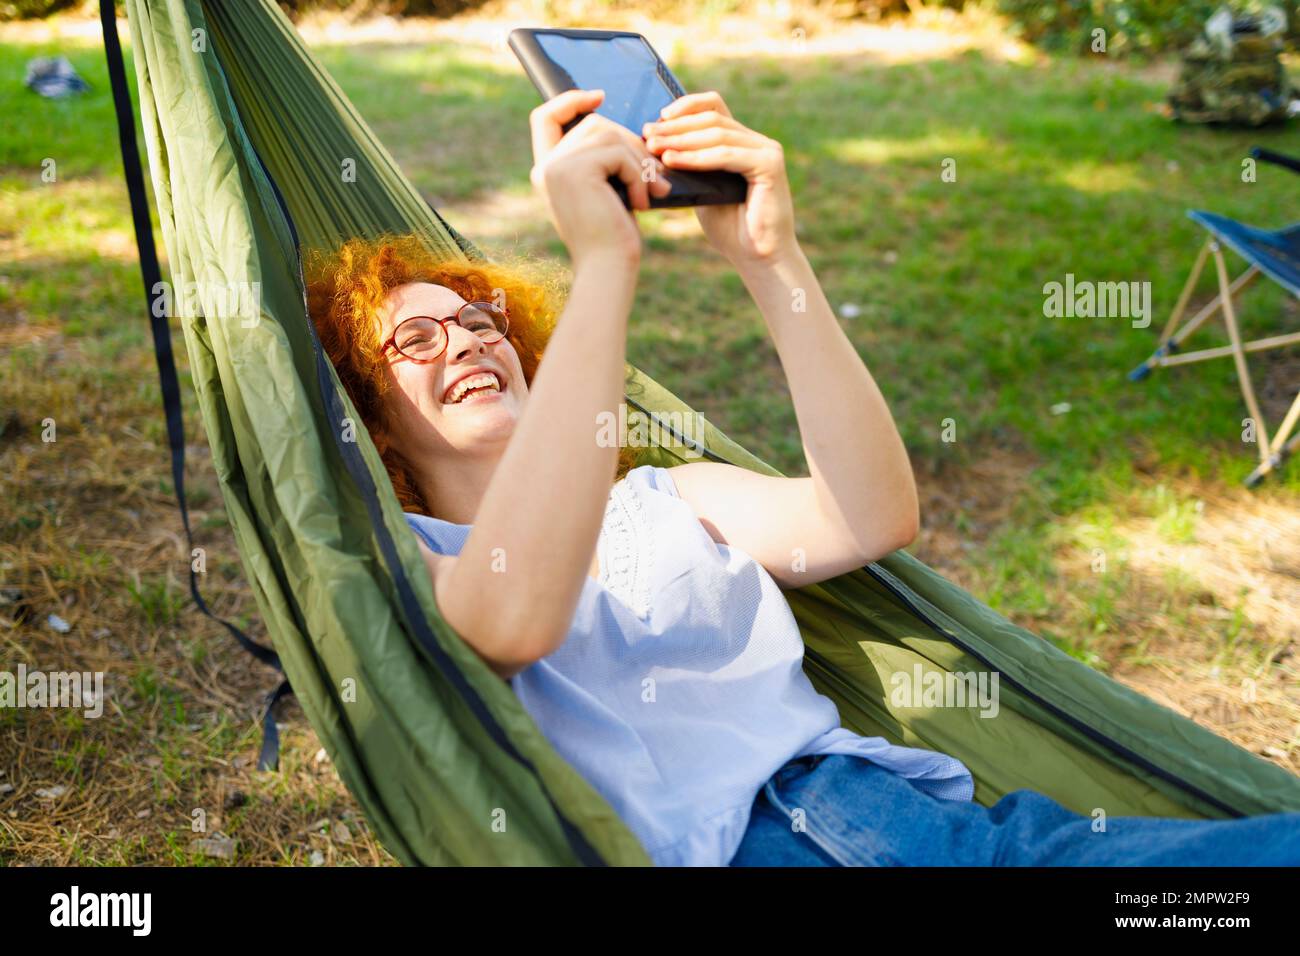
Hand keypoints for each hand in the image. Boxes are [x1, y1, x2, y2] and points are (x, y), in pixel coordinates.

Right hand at [529, 88, 671, 270]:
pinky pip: (617, 153)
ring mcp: (556, 167)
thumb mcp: (605, 194)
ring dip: (638, 161)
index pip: (544, 117)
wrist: (607, 271)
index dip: (570, 100)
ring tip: (652, 191)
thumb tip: (628, 132)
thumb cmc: (613, 240)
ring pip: (608, 135)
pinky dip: (637, 175)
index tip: (600, 97)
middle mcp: (545, 167)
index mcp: (546, 171)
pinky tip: (643, 204)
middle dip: (630, 142)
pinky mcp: (575, 171)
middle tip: (654, 172)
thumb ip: (603, 163)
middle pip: (593, 124)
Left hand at [642, 91, 796, 266]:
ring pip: (716, 134)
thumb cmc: (731, 229)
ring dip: (680, 140)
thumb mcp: (702, 191)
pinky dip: (696, 157)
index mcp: (742, 143)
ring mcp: (767, 150)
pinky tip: (672, 161)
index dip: (685, 107)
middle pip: (711, 118)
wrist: (758, 258)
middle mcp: (757, 141)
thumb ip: (690, 167)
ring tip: (653, 148)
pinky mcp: (770, 165)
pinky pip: (726, 155)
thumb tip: (654, 147)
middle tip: (647, 135)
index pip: (714, 107)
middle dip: (675, 126)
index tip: (657, 119)